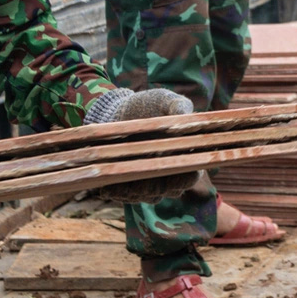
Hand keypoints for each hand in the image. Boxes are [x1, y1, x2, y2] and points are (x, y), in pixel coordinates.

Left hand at [84, 87, 198, 202]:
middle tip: (144, 174)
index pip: (190, 176)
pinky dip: (117, 193)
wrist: (120, 111)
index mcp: (183, 156)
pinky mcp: (127, 185)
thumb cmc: (149, 105)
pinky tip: (106, 186)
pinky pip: (125, 196)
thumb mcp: (165, 100)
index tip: (175, 170)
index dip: (185, 177)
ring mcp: (149, 182)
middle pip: (168, 191)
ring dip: (135, 191)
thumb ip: (179, 106)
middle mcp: (168, 174)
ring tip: (122, 179)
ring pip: (146, 196)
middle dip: (156, 186)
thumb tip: (184, 115)